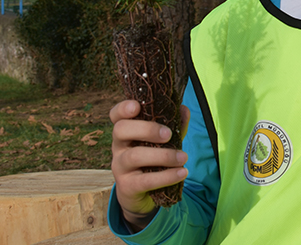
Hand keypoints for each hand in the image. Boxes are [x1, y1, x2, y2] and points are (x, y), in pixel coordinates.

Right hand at [110, 100, 190, 231]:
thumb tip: (183, 108)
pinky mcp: (127, 186)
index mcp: (126, 132)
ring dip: (163, 155)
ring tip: (183, 157)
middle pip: (121, 130)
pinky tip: (182, 172)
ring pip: (134, 156)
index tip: (137, 106)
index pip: (116, 116)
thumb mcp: (163, 142)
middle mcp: (118, 147)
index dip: (122, 109)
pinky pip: (145, 181)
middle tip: (168, 134)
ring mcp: (120, 167)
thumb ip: (173, 126)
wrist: (141, 194)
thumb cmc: (152, 161)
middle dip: (146, 129)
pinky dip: (166, 176)